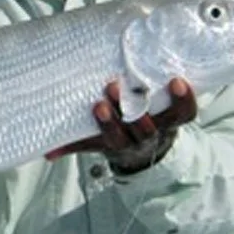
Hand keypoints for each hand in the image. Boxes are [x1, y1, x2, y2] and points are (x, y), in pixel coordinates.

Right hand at [45, 78, 197, 173]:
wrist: (145, 149)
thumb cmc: (113, 137)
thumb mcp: (92, 143)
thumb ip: (72, 144)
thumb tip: (46, 153)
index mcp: (119, 144)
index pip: (115, 138)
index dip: (109, 124)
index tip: (97, 106)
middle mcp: (142, 139)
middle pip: (139, 130)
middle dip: (128, 110)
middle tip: (112, 85)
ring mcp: (161, 128)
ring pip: (166, 121)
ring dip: (165, 103)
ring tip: (161, 80)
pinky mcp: (176, 119)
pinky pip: (187, 113)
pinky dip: (186, 99)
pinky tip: (178, 80)